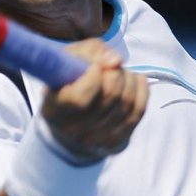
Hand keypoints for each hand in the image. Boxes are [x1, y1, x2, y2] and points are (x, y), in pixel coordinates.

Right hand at [41, 39, 147, 162]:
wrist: (71, 114)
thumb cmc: (70, 80)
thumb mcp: (71, 58)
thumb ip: (91, 52)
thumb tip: (116, 61)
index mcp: (54, 109)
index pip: (80, 98)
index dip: (94, 76)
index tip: (95, 66)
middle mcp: (72, 131)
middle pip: (110, 96)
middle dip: (116, 73)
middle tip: (111, 67)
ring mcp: (95, 141)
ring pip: (127, 103)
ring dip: (129, 79)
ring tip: (120, 72)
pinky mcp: (114, 142)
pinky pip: (138, 112)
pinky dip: (141, 90)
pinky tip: (135, 80)